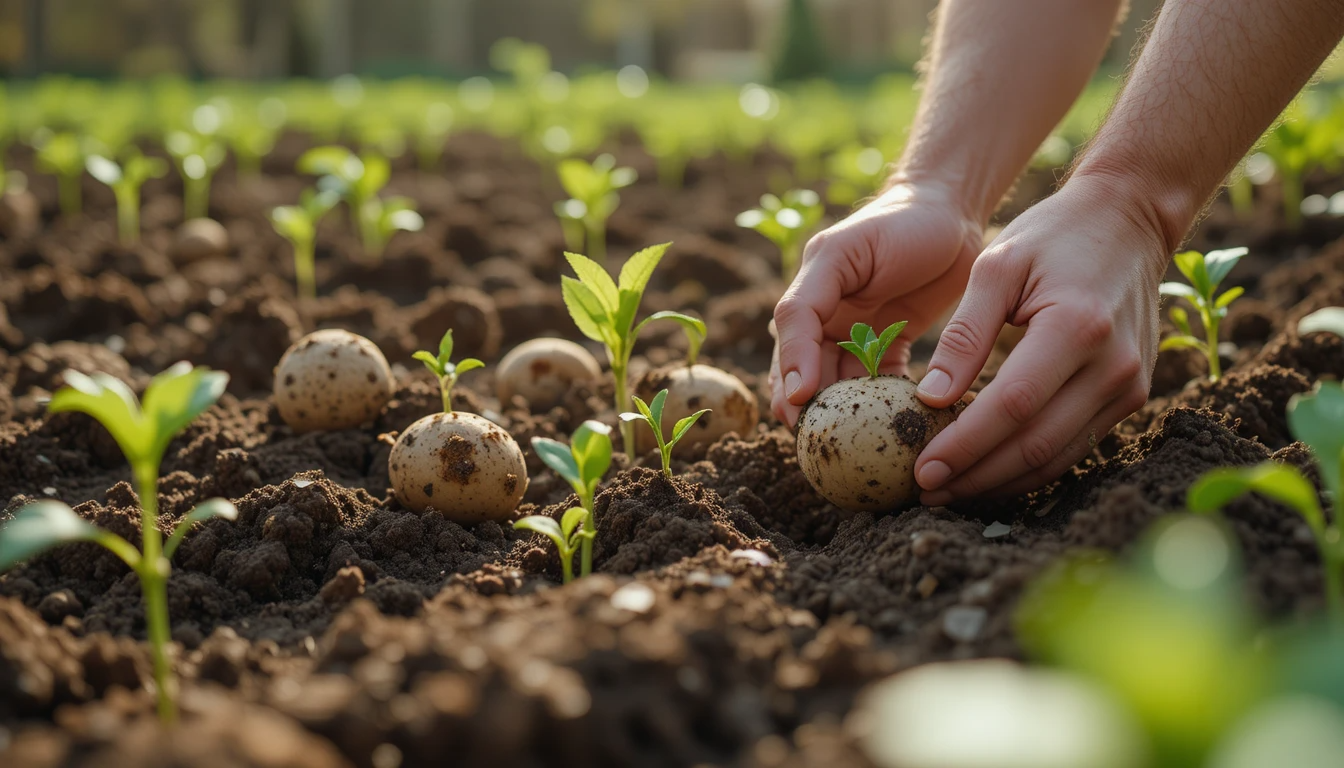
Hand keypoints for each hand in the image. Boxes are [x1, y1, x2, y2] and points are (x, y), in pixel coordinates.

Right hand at [770, 182, 983, 424]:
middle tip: (820, 440)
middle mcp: (828, 319)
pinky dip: (882, 404)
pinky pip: (880, 385)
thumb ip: (808, 303)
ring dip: (846, 412)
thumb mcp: (842, 253)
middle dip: (811, 408)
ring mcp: (859, 335)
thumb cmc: (898, 222)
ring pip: (842, 385)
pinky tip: (890, 422)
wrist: (953, 209)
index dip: (791, 377)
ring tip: (854, 441)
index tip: (799, 408)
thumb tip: (796, 370)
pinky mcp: (891, 345)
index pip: (790, 344)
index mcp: (810, 295)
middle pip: (809, 374)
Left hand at [912, 171, 1167, 504]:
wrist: (1129, 221)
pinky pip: (1073, 446)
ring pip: (1056, 458)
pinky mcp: (1131, 397)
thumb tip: (930, 399)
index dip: (964, 445)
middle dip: (975, 476)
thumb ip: (964, 334)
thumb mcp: (997, 266)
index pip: (1012, 406)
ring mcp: (1128, 386)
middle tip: (924, 492)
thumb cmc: (1053, 235)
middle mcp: (1112, 366)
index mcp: (1077, 327)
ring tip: (947, 491)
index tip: (920, 469)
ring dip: (999, 483)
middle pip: (1035, 445)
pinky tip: (987, 472)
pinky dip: (1028, 467)